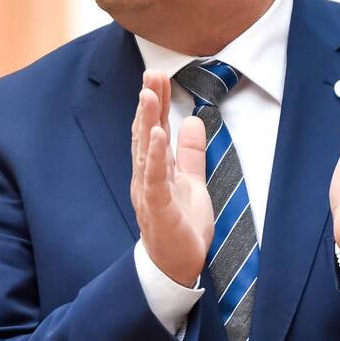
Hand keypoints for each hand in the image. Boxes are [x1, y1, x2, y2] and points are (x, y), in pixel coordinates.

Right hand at [130, 71, 213, 285]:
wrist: (176, 267)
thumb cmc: (180, 228)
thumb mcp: (192, 182)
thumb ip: (192, 154)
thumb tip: (194, 121)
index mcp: (154, 170)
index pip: (154, 129)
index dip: (156, 103)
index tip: (158, 76)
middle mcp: (146, 177)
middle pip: (146, 134)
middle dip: (148, 103)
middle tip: (151, 73)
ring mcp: (149, 191)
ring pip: (145, 151)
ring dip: (146, 121)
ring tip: (148, 94)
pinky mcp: (158, 207)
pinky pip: (155, 178)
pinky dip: (156, 155)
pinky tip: (158, 134)